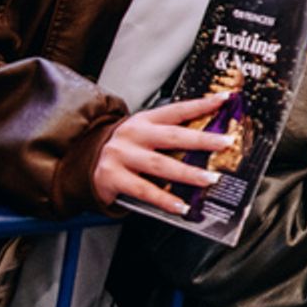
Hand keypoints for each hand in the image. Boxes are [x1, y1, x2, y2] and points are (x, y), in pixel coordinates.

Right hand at [93, 94, 232, 213]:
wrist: (82, 162)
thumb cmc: (124, 149)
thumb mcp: (144, 134)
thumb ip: (169, 135)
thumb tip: (209, 142)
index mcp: (144, 120)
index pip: (177, 110)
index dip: (201, 105)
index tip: (225, 101)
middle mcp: (133, 135)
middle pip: (172, 136)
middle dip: (202, 140)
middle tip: (225, 143)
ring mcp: (121, 156)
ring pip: (160, 165)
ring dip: (188, 173)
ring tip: (209, 179)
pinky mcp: (112, 177)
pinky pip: (144, 190)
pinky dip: (165, 200)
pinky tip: (181, 206)